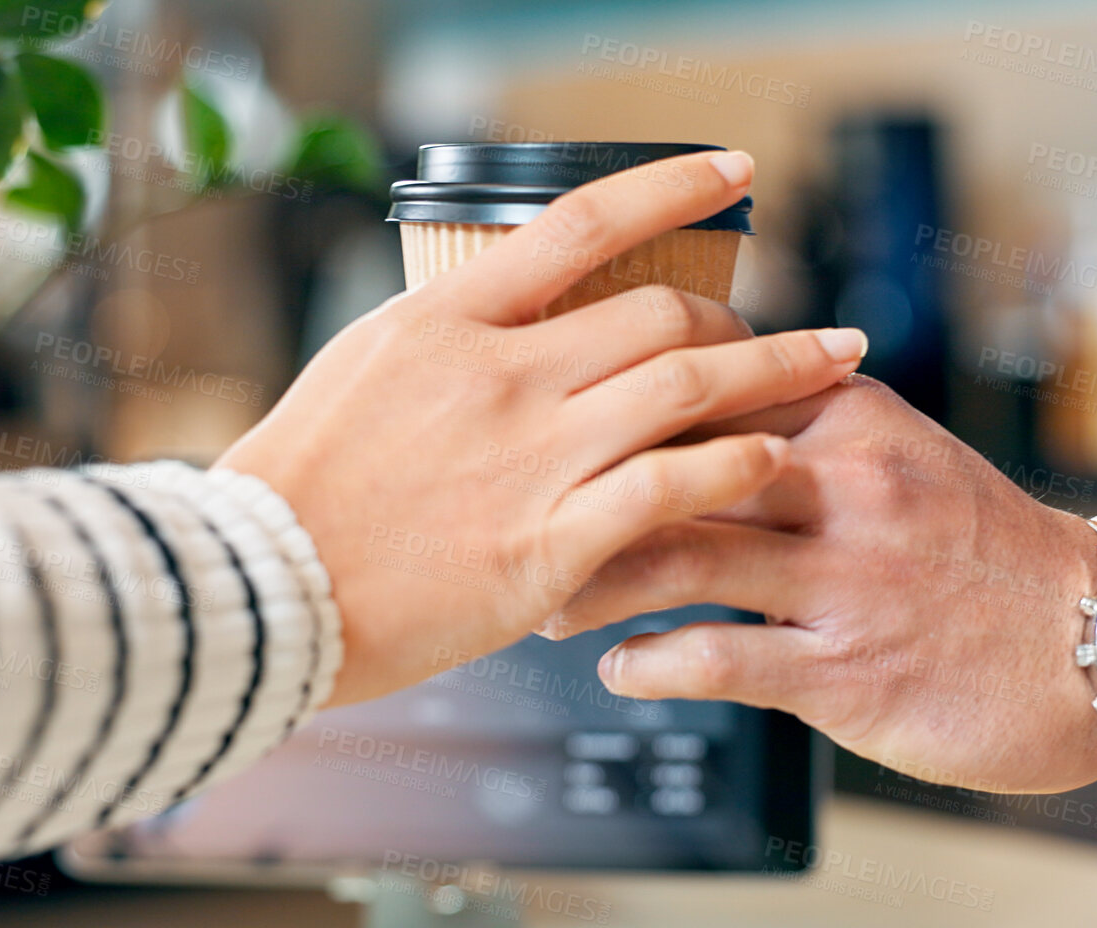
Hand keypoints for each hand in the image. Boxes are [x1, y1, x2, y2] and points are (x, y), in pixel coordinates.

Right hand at [216, 151, 867, 705]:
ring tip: (836, 362)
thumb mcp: (365, 367)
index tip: (735, 170)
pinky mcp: (548, 543)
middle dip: (739, 313)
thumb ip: (452, 336)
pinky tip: (776, 459)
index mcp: (451, 318)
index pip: (583, 222)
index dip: (673, 186)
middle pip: (659, 311)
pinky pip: (672, 490)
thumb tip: (510, 310)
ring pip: (688, 387)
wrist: (260, 588)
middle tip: (782, 328)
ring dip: (778, 370)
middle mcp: (503, 374)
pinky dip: (737, 466)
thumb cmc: (301, 485)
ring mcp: (530, 457)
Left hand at [544, 376, 1096, 791]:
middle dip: (578, 487)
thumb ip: (804, 427)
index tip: (549, 418)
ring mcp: (845, 577)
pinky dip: (647, 662)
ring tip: (545, 598)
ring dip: (590, 580)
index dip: (612, 394)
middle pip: (671, 460)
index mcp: (851, 418)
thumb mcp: (902, 458)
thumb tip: (692, 401)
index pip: (705, 380)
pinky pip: (714, 658)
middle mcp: (844, 485)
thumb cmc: (982, 553)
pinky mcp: (845, 669)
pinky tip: (618, 667)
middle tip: (514, 513)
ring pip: (676, 555)